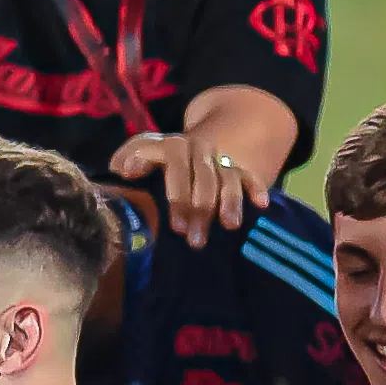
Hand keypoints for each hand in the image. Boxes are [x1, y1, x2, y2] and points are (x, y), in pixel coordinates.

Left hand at [107, 130, 269, 247]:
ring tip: (229, 227)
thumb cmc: (148, 160)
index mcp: (170, 145)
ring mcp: (218, 157)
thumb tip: (124, 169)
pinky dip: (255, 187)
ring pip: (228, 178)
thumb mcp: (133, 156)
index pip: (176, 167)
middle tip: (196, 240)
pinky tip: (261, 205)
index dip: (178, 196)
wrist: (181, 144)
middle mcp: (197, 149)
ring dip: (229, 203)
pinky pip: (248, 175)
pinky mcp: (235, 166)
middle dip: (201, 209)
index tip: (177, 227)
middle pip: (204, 178)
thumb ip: (125, 161)